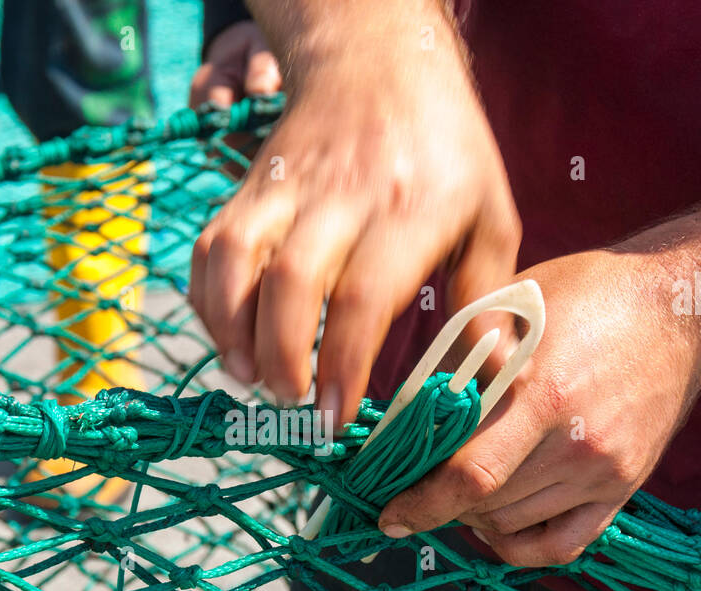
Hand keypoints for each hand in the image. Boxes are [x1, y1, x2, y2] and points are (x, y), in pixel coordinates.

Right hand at [190, 17, 520, 424]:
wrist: (377, 63)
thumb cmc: (445, 155)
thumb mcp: (490, 217)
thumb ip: (487, 299)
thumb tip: (493, 379)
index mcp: (411, 208)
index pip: (364, 296)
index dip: (342, 364)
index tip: (334, 416)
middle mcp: (342, 196)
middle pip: (292, 281)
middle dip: (281, 356)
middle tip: (290, 402)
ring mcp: (285, 188)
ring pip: (237, 259)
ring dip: (231, 329)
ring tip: (249, 376)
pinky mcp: (247, 187)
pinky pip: (211, 246)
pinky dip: (207, 300)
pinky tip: (228, 337)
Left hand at [378, 250, 700, 566]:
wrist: (682, 309)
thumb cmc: (586, 295)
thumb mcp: (512, 308)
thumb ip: (458, 363)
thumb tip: (402, 418)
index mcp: (542, 391)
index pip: (468, 473)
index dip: (420, 503)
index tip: (388, 514)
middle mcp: (577, 441)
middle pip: (484, 504)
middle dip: (438, 501)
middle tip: (416, 484)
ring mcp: (605, 470)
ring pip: (512, 526)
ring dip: (472, 517)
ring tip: (456, 488)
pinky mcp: (625, 487)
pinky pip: (561, 546)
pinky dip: (517, 546)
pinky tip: (494, 522)